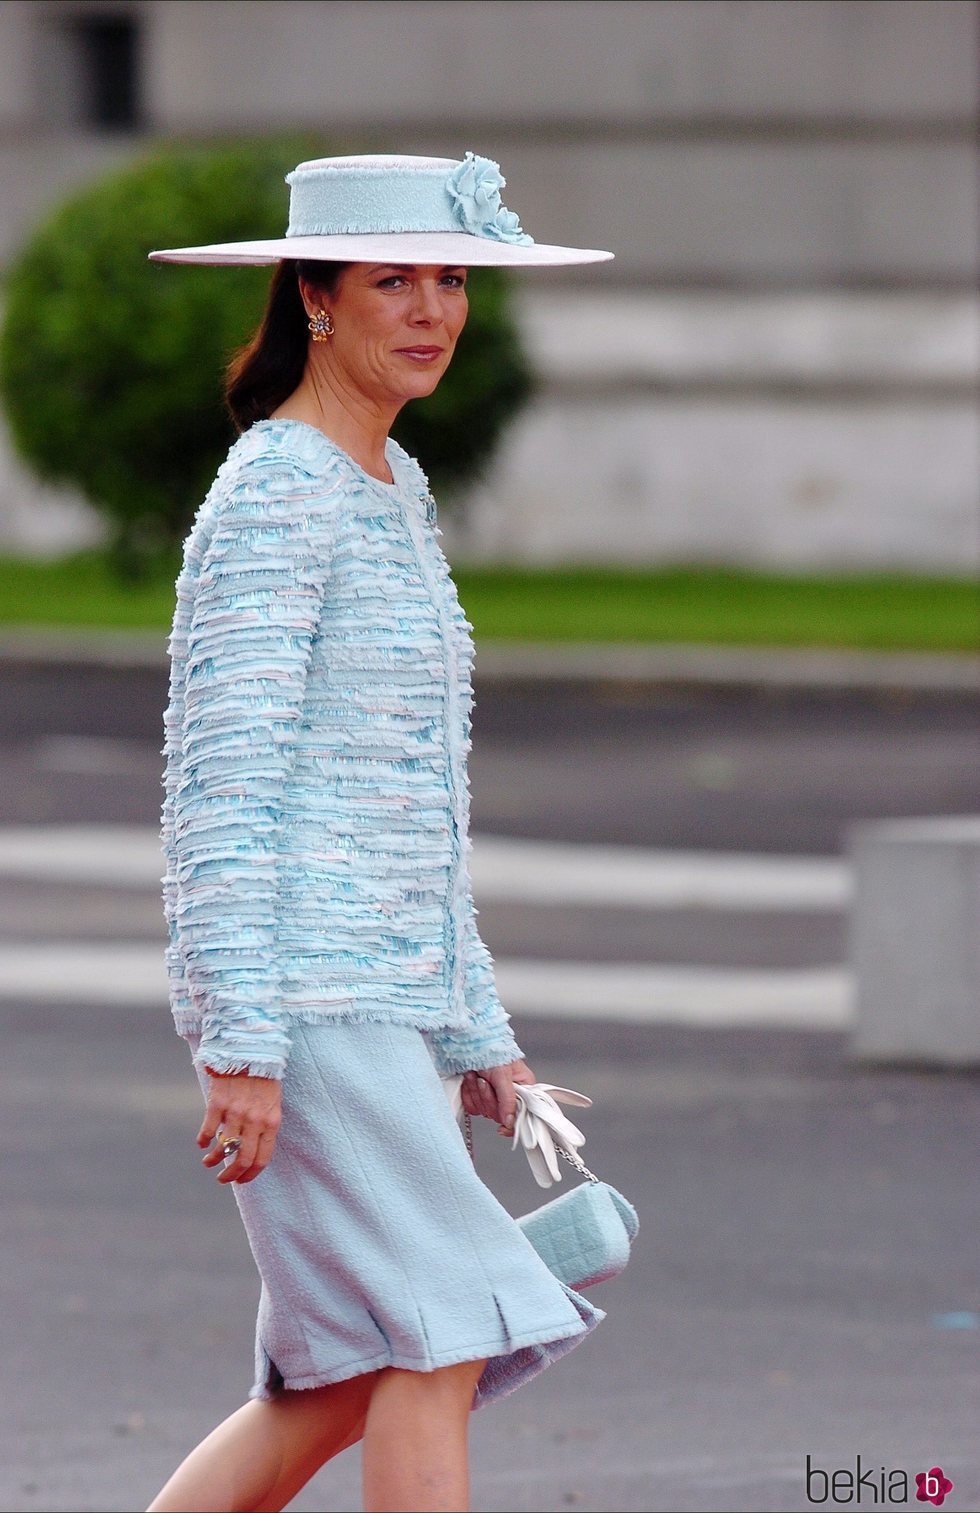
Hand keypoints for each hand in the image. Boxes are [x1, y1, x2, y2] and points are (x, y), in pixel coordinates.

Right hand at [197, 1068, 281, 1184]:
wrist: (251, 1049)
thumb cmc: (264, 1076)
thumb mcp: (273, 1103)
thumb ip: (264, 1125)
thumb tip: (251, 1147)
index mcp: (271, 1122)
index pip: (262, 1158)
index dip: (250, 1174)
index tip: (241, 1181)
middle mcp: (255, 1121)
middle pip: (242, 1159)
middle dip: (231, 1175)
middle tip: (223, 1179)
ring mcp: (236, 1113)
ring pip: (223, 1148)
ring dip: (214, 1160)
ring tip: (208, 1162)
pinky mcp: (218, 1103)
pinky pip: (208, 1130)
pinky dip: (203, 1141)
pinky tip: (201, 1143)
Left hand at [461, 1058, 535, 1137]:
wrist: (468, 1043)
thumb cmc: (491, 1050)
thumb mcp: (503, 1075)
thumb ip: (508, 1100)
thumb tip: (510, 1121)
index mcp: (524, 1088)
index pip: (522, 1115)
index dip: (511, 1123)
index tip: (502, 1127)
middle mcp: (509, 1095)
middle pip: (499, 1115)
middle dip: (488, 1097)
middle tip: (485, 1080)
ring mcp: (492, 1097)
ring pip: (483, 1111)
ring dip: (476, 1092)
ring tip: (477, 1075)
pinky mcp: (477, 1097)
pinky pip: (472, 1107)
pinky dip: (468, 1093)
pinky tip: (469, 1079)